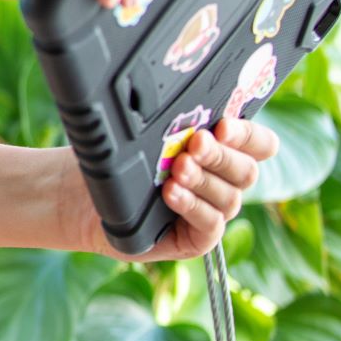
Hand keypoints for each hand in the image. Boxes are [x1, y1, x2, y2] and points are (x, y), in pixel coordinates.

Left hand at [71, 118, 280, 262]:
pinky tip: (172, 193)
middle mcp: (222, 183)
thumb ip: (175, 123)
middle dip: (220, 154)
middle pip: (246, 171)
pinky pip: (210, 225)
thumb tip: (188, 101)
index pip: (260, 145)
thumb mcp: (145, 136)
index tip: (223, 125)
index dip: (249, 136)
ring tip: (177, 168)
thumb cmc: (114, 158)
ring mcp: (211, 212)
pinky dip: (192, 206)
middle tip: (195, 143)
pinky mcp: (195, 239)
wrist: (79, 194)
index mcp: (222, 152)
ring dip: (203, 179)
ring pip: (229, 197)